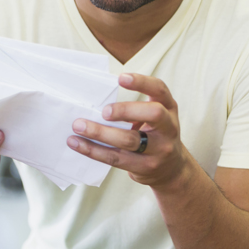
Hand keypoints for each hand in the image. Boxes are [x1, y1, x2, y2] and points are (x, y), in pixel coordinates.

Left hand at [66, 73, 189, 188]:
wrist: (172, 170)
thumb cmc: (154, 135)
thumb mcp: (155, 117)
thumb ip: (136, 107)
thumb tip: (94, 101)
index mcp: (169, 108)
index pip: (160, 90)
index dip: (142, 82)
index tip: (121, 78)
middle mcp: (168, 128)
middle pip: (153, 114)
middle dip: (126, 110)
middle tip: (103, 111)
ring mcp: (159, 150)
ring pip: (129, 140)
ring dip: (99, 132)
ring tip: (78, 126)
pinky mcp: (144, 167)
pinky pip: (115, 158)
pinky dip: (93, 150)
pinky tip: (76, 143)